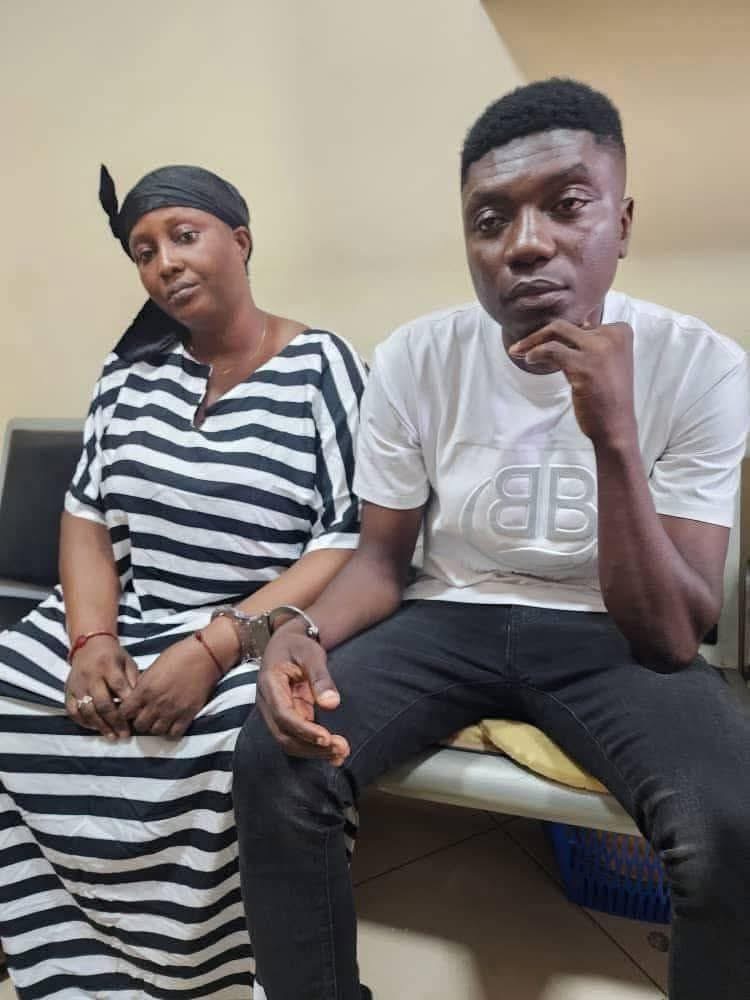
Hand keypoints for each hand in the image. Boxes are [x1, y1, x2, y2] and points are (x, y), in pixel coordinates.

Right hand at [65, 636, 137, 740]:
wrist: (88, 645)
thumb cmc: (113, 655)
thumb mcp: (127, 662)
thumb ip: (133, 680)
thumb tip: (140, 702)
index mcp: (108, 665)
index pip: (118, 686)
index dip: (127, 702)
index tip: (136, 717)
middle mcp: (90, 676)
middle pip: (102, 702)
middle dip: (115, 721)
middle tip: (125, 734)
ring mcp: (77, 685)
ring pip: (87, 710)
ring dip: (100, 726)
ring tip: (112, 736)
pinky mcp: (67, 691)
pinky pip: (72, 711)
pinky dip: (83, 722)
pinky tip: (95, 728)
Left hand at [120, 636, 217, 738]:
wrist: (205, 655)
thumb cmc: (179, 655)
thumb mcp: (154, 667)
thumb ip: (144, 683)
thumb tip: (137, 694)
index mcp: (145, 689)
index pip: (125, 712)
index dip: (126, 712)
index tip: (131, 710)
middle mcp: (156, 703)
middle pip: (139, 725)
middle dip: (140, 721)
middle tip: (145, 715)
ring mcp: (172, 711)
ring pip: (156, 732)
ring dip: (156, 726)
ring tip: (159, 719)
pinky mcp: (188, 714)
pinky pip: (174, 734)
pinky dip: (171, 731)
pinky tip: (172, 723)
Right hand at [257, 629, 349, 765]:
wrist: (285, 644)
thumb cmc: (298, 646)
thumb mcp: (311, 654)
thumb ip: (321, 677)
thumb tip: (332, 704)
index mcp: (270, 684)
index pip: (283, 715)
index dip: (304, 730)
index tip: (327, 738)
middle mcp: (267, 703)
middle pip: (284, 735)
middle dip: (312, 746)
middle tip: (341, 749)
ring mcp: (275, 713)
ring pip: (289, 741)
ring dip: (314, 751)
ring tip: (341, 753)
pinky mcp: (286, 718)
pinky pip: (296, 738)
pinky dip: (314, 748)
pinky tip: (335, 755)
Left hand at [510, 320, 636, 445]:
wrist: (616, 425)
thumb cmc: (609, 396)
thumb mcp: (606, 362)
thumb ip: (592, 344)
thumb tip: (577, 326)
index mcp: (620, 331)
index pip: (582, 324)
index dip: (560, 335)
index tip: (545, 344)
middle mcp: (612, 335)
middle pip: (566, 326)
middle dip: (540, 334)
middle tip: (521, 346)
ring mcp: (598, 349)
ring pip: (557, 331)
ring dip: (532, 341)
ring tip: (518, 351)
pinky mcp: (583, 365)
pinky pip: (551, 349)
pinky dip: (536, 352)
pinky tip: (529, 359)